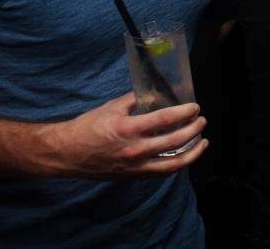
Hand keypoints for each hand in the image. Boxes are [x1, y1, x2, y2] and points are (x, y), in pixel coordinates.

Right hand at [40, 92, 207, 178]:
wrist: (68, 153)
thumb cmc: (88, 127)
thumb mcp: (112, 107)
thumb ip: (135, 100)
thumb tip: (155, 93)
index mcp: (128, 128)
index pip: (165, 119)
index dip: (184, 113)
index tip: (195, 107)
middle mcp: (135, 150)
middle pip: (175, 141)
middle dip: (194, 130)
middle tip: (201, 121)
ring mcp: (135, 166)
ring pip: (173, 164)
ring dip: (192, 153)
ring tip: (202, 142)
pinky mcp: (133, 176)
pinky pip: (161, 173)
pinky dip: (176, 164)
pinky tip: (184, 156)